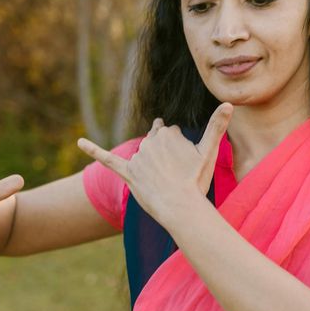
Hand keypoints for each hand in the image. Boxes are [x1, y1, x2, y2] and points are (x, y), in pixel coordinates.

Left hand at [77, 103, 232, 224]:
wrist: (180, 206)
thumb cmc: (196, 180)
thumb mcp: (209, 151)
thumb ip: (218, 126)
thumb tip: (230, 103)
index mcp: (169, 134)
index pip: (172, 135)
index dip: (180, 151)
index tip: (186, 164)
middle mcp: (151, 141)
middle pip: (157, 142)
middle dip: (165, 155)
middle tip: (176, 173)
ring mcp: (138, 158)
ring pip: (142, 154)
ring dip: (150, 164)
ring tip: (164, 181)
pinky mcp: (127, 173)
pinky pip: (107, 159)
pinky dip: (93, 150)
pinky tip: (79, 142)